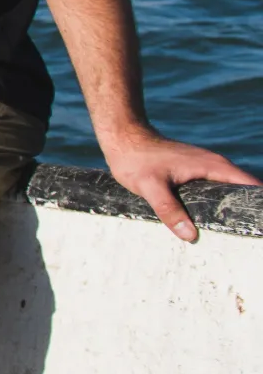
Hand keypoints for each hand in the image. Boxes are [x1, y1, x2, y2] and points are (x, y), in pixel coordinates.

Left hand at [101, 127, 259, 241]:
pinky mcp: (196, 172)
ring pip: (229, 191)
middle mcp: (216, 165)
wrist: (123, 138)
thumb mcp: (150, 187)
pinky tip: (211, 221)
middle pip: (244, 190)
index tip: (257, 222)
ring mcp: (206, 168)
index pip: (251, 185)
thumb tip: (189, 235)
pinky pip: (215, 189)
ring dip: (231, 208)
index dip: (257, 203)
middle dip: (246, 209)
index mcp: (213, 166)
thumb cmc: (136, 159)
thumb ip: (169, 209)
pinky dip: (217, 203)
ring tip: (231, 232)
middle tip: (244, 233)